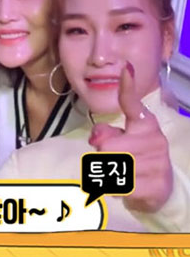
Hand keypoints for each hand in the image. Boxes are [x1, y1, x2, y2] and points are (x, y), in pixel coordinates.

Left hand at [88, 61, 172, 212]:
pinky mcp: (156, 185)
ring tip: (122, 172)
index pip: (132, 103)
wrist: (159, 188)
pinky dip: (114, 188)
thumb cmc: (133, 156)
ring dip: (108, 171)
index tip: (125, 68)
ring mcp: (157, 162)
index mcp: (145, 123)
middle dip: (102, 154)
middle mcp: (154, 139)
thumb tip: (96, 139)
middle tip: (114, 159)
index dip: (127, 86)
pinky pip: (119, 185)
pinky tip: (127, 186)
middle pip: (106, 145)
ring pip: (111, 165)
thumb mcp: (118, 140)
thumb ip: (104, 133)